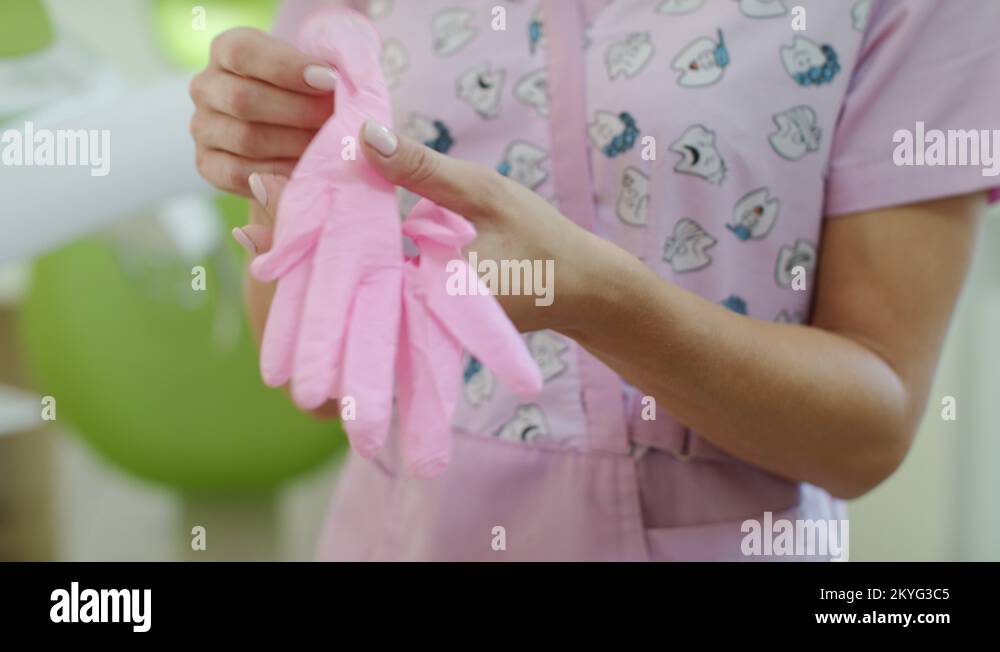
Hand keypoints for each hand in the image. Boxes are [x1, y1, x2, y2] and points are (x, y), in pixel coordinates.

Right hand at [188, 27, 338, 196]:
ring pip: (244, 139)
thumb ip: (328, 75)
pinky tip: (306, 172)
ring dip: (294, 145)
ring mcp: (202, 127)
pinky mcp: (208, 164)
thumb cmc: (312, 93)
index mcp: (227, 50)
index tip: (331, 81)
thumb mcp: (317, 72)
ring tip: (331, 148)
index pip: (243, 53)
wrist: (296, 135)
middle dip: (299, 112)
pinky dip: (278, 175)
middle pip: (243, 99)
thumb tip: (345, 91)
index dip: (288, 67)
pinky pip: (239, 175)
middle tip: (339, 122)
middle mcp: (206, 86)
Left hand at [233, 120, 618, 334]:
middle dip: (297, 263)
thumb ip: (423, 169)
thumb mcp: (485, 192)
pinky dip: (347, 277)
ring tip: (268, 239)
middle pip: (339, 295)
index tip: (261, 213)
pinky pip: (374, 303)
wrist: (582, 289)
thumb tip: (361, 132)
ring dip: (316, 272)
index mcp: (426, 292)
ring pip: (351, 303)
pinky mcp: (423, 324)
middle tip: (249, 228)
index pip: (347, 270)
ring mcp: (418, 329)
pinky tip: (319, 252)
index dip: (301, 242)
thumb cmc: (541, 239)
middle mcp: (415, 321)